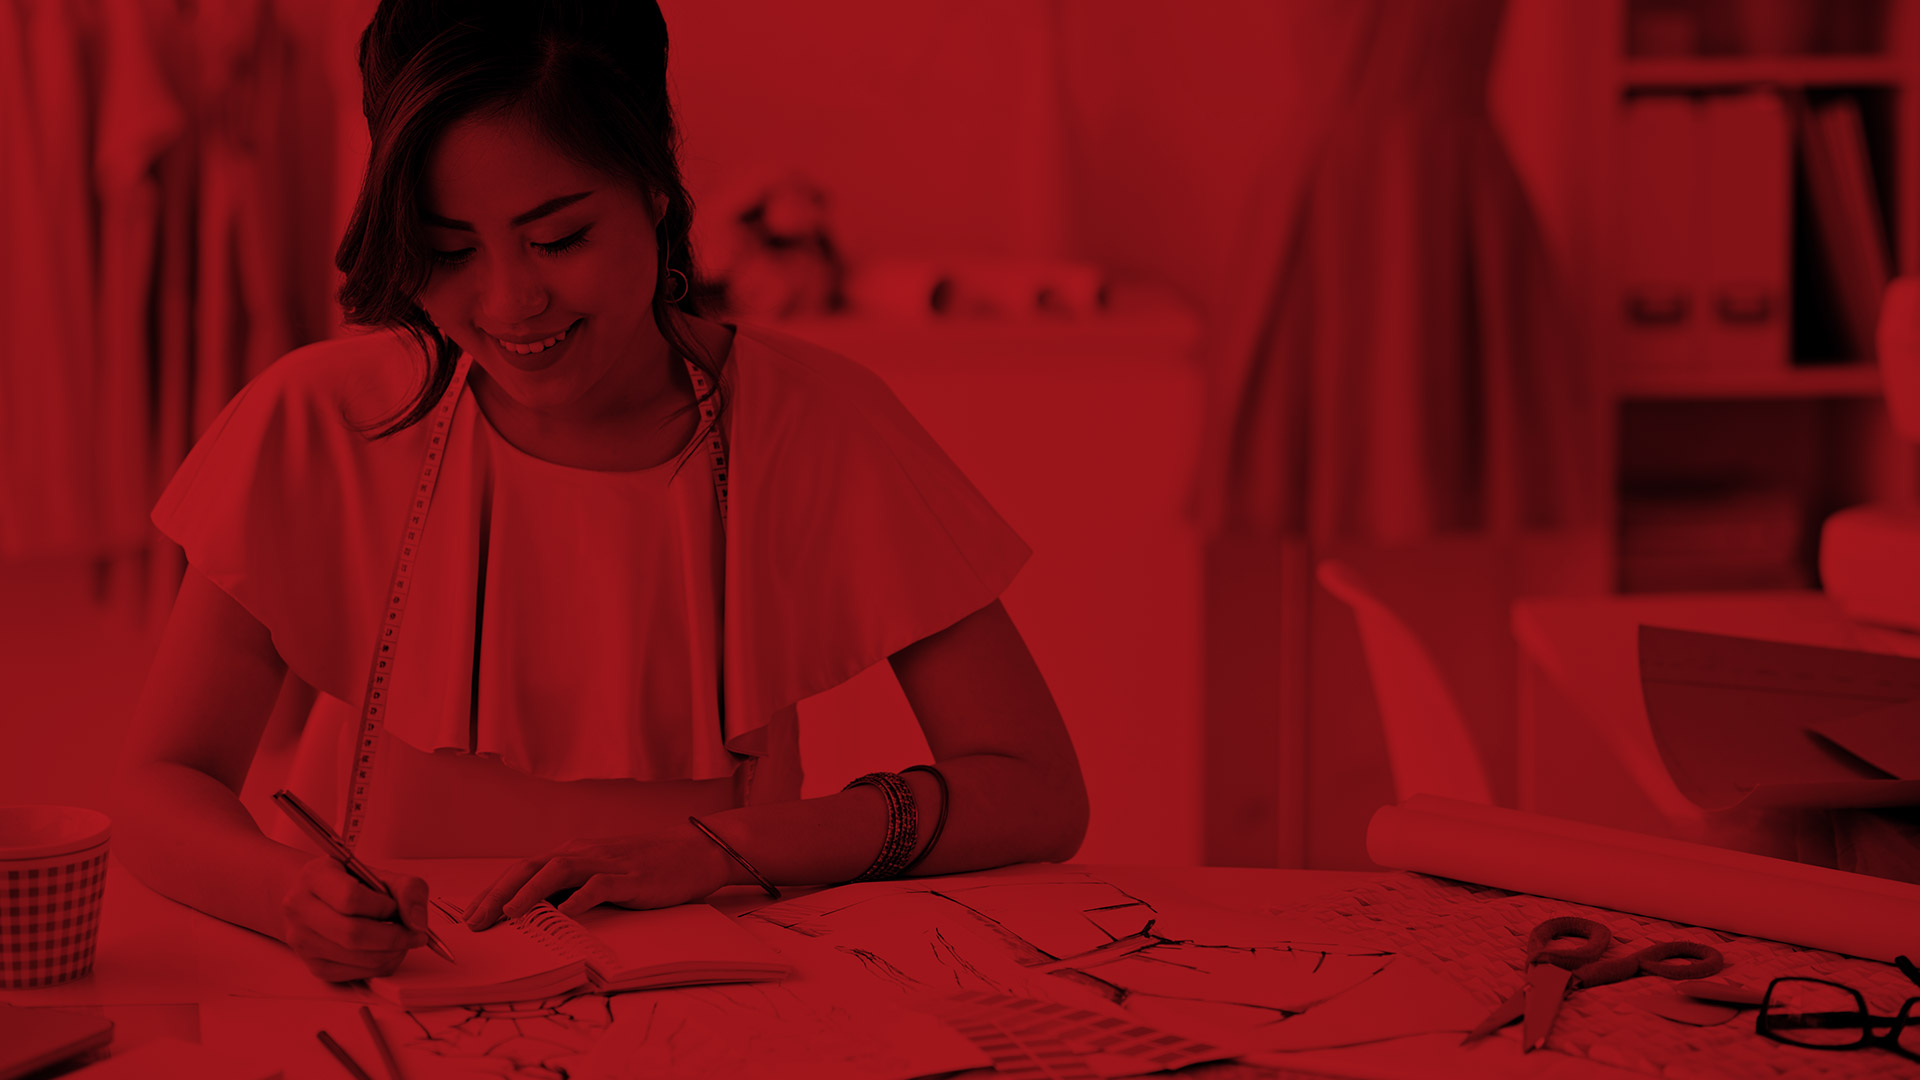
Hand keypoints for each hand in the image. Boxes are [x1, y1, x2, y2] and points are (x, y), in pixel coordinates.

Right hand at [280, 858, 429, 982]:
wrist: (318, 898)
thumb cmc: (350, 884)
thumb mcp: (379, 874)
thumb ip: (407, 889)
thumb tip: (417, 922)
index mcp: (315, 876)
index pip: (350, 898)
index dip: (381, 906)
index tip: (394, 907)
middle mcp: (300, 908)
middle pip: (353, 934)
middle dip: (394, 937)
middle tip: (413, 933)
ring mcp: (303, 940)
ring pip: (356, 957)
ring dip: (391, 953)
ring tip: (402, 940)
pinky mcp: (314, 965)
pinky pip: (355, 974)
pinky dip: (380, 965)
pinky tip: (386, 951)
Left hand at [464, 825, 734, 929]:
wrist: (692, 852)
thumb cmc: (645, 867)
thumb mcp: (599, 875)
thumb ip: (570, 888)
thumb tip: (533, 913)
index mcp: (572, 853)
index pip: (523, 869)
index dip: (493, 891)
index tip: (471, 915)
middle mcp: (583, 853)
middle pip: (530, 867)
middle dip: (498, 893)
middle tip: (475, 921)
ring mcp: (605, 863)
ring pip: (558, 870)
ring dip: (530, 892)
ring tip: (508, 913)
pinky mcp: (629, 877)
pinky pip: (599, 886)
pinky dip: (579, 899)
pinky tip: (564, 914)